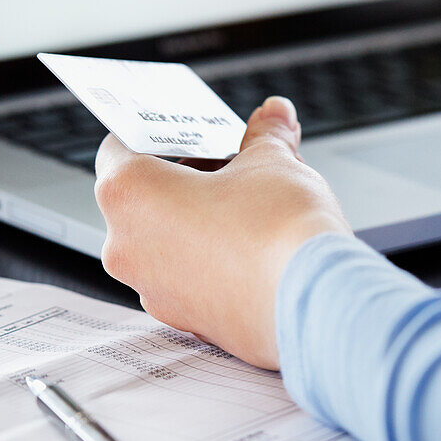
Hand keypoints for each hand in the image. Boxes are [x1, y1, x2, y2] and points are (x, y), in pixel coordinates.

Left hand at [95, 96, 351, 369]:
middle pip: (145, 198)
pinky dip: (213, 261)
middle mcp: (127, 249)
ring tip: (250, 207)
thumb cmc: (281, 231)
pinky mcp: (188, 322)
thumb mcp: (273, 161)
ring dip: (199, 221)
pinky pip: (190, 280)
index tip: (191, 131)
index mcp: (130, 195)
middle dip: (187, 177)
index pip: (121, 146)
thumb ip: (265, 136)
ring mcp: (155, 292)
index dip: (161, 133)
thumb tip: (273, 117)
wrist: (319, 303)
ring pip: (166, 242)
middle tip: (232, 164)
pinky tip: (254, 248)